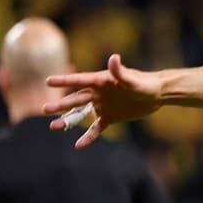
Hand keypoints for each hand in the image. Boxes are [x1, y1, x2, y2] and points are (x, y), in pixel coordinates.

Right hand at [44, 54, 162, 147]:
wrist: (157, 95)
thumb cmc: (145, 83)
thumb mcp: (132, 80)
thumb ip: (120, 72)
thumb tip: (113, 58)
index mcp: (100, 81)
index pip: (79, 81)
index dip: (64, 81)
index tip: (48, 82)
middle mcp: (98, 93)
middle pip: (75, 99)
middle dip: (61, 105)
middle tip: (45, 109)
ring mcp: (102, 105)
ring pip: (81, 114)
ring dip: (68, 120)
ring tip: (53, 126)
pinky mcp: (110, 117)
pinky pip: (96, 128)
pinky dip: (88, 136)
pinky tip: (78, 145)